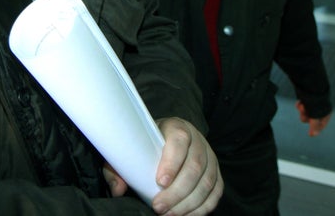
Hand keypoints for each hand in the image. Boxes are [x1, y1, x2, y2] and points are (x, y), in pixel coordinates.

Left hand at [103, 118, 221, 214]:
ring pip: (206, 182)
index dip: (172, 162)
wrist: (168, 138)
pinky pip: (215, 193)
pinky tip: (186, 215)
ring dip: (188, 203)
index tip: (159, 182)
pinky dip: (202, 208)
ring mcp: (210, 157)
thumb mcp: (129, 148)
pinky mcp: (217, 173)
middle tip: (159, 207)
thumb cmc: (146, 144)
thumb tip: (118, 189)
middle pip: (194, 167)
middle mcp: (198, 140)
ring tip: (169, 214)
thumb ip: (118, 167)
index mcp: (176, 127)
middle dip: (177, 192)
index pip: (179, 141)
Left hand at [295, 101, 331, 136]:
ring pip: (306, 112)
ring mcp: (313, 104)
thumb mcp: (315, 116)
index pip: (322, 124)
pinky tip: (299, 103)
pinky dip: (300, 105)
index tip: (310, 134)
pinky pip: (302, 106)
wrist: (310, 85)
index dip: (316, 129)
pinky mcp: (306, 99)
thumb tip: (313, 134)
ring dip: (303, 111)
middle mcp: (320, 108)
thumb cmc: (315, 101)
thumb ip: (314, 126)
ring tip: (302, 106)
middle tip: (304, 114)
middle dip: (307, 117)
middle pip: (311, 119)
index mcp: (326, 112)